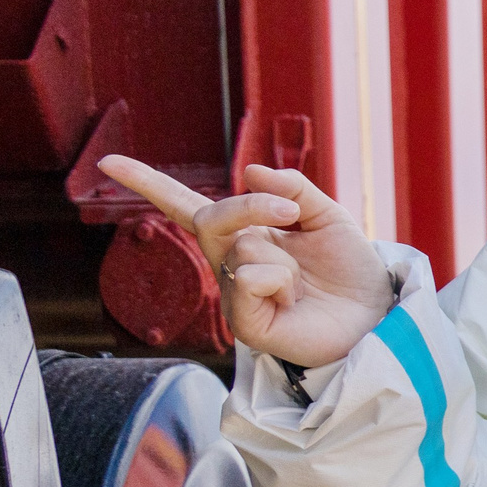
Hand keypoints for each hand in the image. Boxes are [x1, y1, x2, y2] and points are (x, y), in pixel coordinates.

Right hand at [99, 156, 396, 366]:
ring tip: (305, 280)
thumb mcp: (327, 215)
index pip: (186, 206)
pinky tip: (293, 298)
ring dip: (284, 254)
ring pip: (240, 248)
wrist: (377, 311)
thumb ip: (292, 189)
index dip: (149, 184)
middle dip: (249, 207)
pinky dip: (278, 278)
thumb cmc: (350, 269)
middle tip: (289, 213)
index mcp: (245, 234)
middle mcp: (231, 263)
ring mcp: (235, 294)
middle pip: (211, 218)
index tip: (108, 162)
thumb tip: (249, 171)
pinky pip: (248, 279)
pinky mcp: (244, 324)